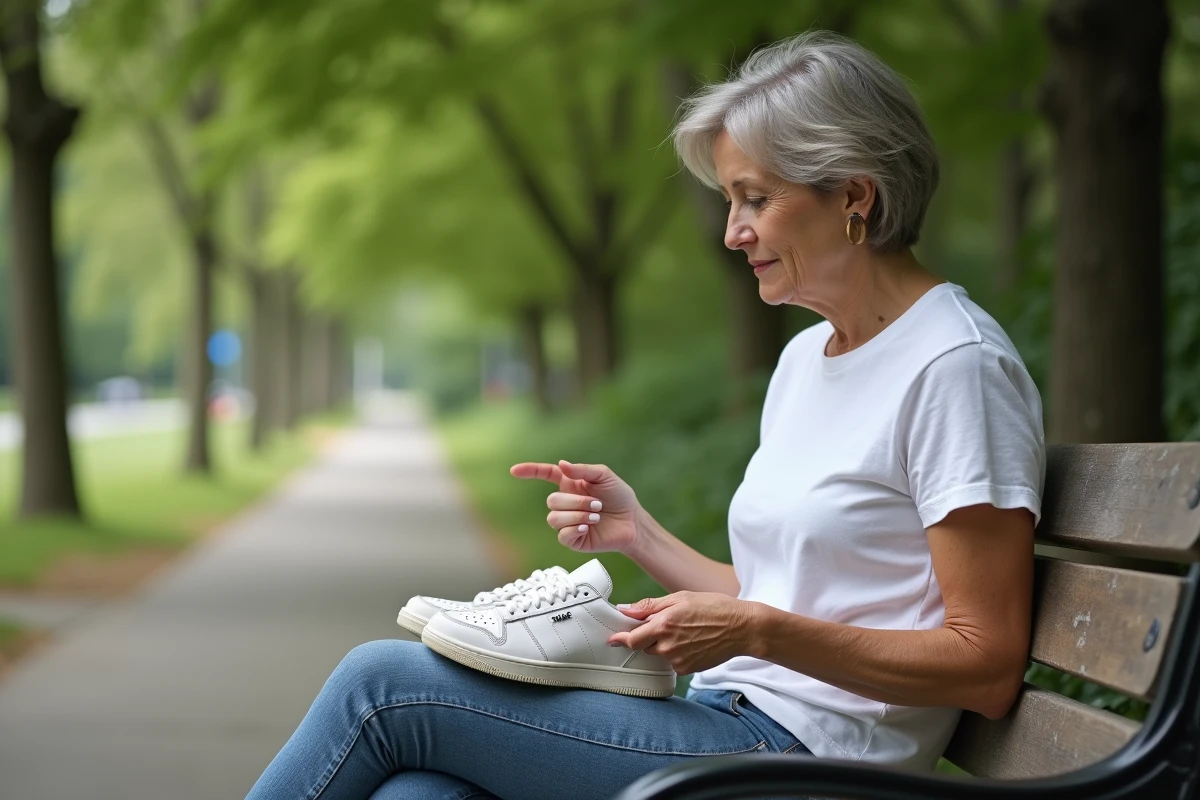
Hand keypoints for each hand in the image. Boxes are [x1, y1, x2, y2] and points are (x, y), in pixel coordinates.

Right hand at [509, 460, 640, 553]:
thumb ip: (583, 470)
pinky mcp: (573, 539)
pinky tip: (586, 528)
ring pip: (553, 518)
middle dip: (575, 502)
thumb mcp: (605, 476)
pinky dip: (573, 529)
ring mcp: (568, 522)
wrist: (633, 522)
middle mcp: (566, 503)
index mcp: (570, 484)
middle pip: (552, 501)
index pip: (545, 475)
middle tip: (597, 505)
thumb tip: (561, 464)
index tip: (514, 471)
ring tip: (596, 517)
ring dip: (577, 516)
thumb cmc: (620, 497)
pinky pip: (562, 535)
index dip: (530, 471)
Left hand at [606, 592, 761, 674]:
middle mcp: (668, 645)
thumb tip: (625, 609)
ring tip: (685, 631)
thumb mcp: (680, 598)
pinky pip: (672, 662)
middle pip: (644, 646)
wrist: (742, 628)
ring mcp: (678, 660)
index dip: (620, 639)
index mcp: (664, 625)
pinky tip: (692, 643)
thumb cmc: (713, 608)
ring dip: (662, 645)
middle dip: (648, 637)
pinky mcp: (687, 669)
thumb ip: (649, 606)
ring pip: (658, 654)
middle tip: (665, 624)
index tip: (612, 640)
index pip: (632, 638)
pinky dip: (676, 653)